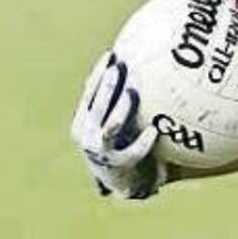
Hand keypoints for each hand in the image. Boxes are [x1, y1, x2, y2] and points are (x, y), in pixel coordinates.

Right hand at [69, 52, 166, 199]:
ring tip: (132, 94)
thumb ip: (119, 101)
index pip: (88, 94)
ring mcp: (100, 152)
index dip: (98, 75)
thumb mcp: (116, 122)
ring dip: (120, 110)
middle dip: (105, 87)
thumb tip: (138, 67)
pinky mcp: (118, 166)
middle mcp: (87, 136)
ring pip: (109, 128)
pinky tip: (154, 131)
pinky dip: (142, 142)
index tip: (110, 55)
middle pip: (95, 107)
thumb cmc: (122, 143)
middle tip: (117, 69)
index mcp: (83, 123)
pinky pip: (131, 152)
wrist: (123, 183)